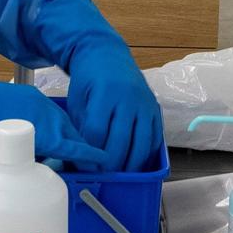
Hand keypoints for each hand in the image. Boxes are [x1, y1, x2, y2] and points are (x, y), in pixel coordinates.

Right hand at [0, 76, 100, 166]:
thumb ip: (13, 134)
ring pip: (73, 140)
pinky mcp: (45, 134)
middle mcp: (45, 106)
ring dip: (81, 156)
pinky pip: (74, 148)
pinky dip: (89, 156)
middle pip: (70, 131)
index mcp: (34, 101)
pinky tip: (100, 162)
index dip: (66, 140)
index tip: (70, 155)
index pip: (58, 123)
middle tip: (83, 168)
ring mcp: (47, 118)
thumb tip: (16, 156)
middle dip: (78, 150)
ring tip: (89, 171)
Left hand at [63, 42, 163, 172]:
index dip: (91, 153)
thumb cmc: (88, 80)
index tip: (86, 167)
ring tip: (121, 176)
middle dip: (111, 164)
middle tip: (103, 178)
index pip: (97, 132)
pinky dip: (146, 154)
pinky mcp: (155, 109)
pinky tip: (136, 163)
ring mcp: (145, 104)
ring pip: (142, 143)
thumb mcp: (77, 100)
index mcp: (105, 93)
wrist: (107, 55)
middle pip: (121, 141)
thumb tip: (83, 158)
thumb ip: (81, 128)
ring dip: (131, 164)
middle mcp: (129, 99)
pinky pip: (154, 137)